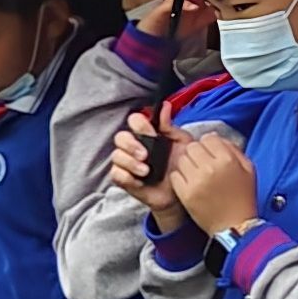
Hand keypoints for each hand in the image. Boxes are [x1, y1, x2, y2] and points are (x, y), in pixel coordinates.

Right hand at [112, 109, 182, 226]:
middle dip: (131, 144)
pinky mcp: (124, 180)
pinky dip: (126, 176)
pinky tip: (140, 180)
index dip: (139, 124)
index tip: (151, 132)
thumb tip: (165, 106)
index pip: (134, 120)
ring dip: (130, 162)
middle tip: (145, 155)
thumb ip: (170, 126)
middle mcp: (133, 146)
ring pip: (116, 156)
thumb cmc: (181, 165)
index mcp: (146, 135)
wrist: (181, 192)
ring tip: (146, 171)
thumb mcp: (181, 143)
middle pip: (120, 137)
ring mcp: (127, 163)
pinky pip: (115, 174)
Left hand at [163, 125, 257, 243]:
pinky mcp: (185, 193)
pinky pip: (174, 175)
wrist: (235, 226)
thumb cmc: (243, 198)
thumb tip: (214, 137)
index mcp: (227, 160)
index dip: (209, 145)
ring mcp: (196, 181)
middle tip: (203, 165)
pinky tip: (191, 185)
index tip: (211, 154)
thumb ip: (233, 149)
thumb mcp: (248, 169)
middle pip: (192, 147)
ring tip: (197, 176)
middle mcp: (210, 168)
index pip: (208, 138)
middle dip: (197, 154)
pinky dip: (180, 179)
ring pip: (181, 159)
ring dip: (188, 165)